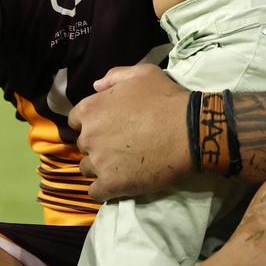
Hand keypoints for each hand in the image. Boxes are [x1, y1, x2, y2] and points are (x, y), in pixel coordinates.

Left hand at [69, 64, 191, 200]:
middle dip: (97, 145)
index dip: (91, 123)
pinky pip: (96, 192)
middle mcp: (89, 136)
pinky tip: (117, 185)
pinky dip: (103, 190)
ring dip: (100, 167)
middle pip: (83, 145)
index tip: (107, 127)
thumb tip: (96, 86)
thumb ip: (114, 76)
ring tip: (121, 166)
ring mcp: (98, 162)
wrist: (189, 131)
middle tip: (119, 146)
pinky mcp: (111, 184)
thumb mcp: (142, 73)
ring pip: (87, 168)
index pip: (76, 120)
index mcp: (91, 109)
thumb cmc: (166, 99)